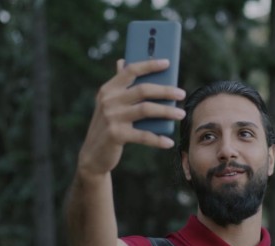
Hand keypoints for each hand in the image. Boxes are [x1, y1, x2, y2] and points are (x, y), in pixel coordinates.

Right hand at [77, 59, 186, 176]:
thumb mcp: (110, 104)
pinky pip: (143, 136)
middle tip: (182, 94)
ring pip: (146, 110)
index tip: (167, 63)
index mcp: (108, 89)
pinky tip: (169, 142)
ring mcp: (112, 117)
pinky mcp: (116, 135)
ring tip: (181, 114)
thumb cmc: (108, 126)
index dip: (150, 65)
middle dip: (166, 90)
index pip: (131, 70)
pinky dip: (158, 139)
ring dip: (167, 112)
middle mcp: (109, 100)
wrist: (93, 154)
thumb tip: (123, 61)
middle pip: (143, 90)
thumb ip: (119, 85)